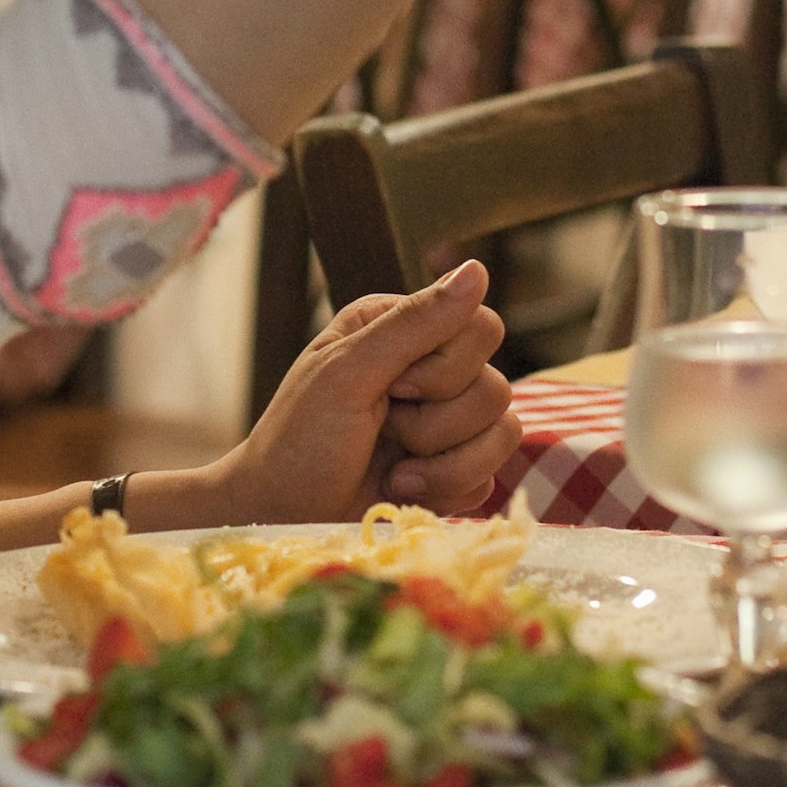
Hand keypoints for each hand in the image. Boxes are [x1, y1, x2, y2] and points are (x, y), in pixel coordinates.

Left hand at [187, 260, 518, 523]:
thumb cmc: (301, 440)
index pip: (480, 326)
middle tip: (385, 429)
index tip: (394, 387)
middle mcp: (430, 368)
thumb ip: (414, 323)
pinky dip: (446, 490)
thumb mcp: (348, 372)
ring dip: (444, 463)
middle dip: (437, 422)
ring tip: (394, 472)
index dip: (446, 367)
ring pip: (503, 432)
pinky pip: (491, 477)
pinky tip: (402, 491)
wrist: (282, 517)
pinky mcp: (455, 470)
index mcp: (401, 327)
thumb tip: (477, 269)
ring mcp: (446, 422)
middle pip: (495, 385)